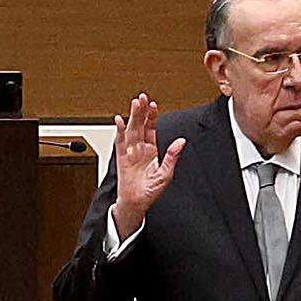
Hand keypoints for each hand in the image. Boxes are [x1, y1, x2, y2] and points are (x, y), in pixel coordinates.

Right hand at [108, 94, 185, 236]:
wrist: (136, 203)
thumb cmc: (150, 190)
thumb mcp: (166, 174)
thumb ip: (172, 157)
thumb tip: (181, 142)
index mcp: (151, 150)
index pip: (151, 128)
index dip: (152, 116)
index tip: (153, 105)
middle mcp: (140, 148)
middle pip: (140, 125)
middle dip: (141, 111)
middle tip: (142, 98)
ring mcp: (130, 152)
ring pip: (131, 130)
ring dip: (132, 117)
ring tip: (134, 104)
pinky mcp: (121, 157)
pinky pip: (119, 141)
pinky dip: (119, 131)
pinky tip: (119, 121)